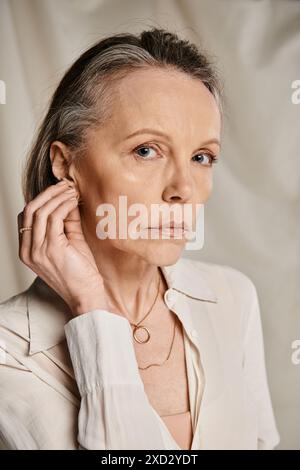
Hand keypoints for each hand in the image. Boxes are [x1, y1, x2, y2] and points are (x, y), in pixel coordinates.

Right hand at [18, 180, 107, 315]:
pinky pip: (54, 218)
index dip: (41, 200)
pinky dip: (64, 205)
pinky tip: (74, 201)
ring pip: (40, 211)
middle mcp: (28, 251)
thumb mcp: (70, 243)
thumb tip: (68, 199)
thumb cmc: (80, 273)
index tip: (58, 191)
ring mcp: (38, 250)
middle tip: (65, 186)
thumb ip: (66, 222)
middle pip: (29, 210)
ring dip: (57, 197)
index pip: (26, 217)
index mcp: (28, 251)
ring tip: (72, 191)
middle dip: (47, 194)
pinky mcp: (51, 249)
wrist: (87, 296)